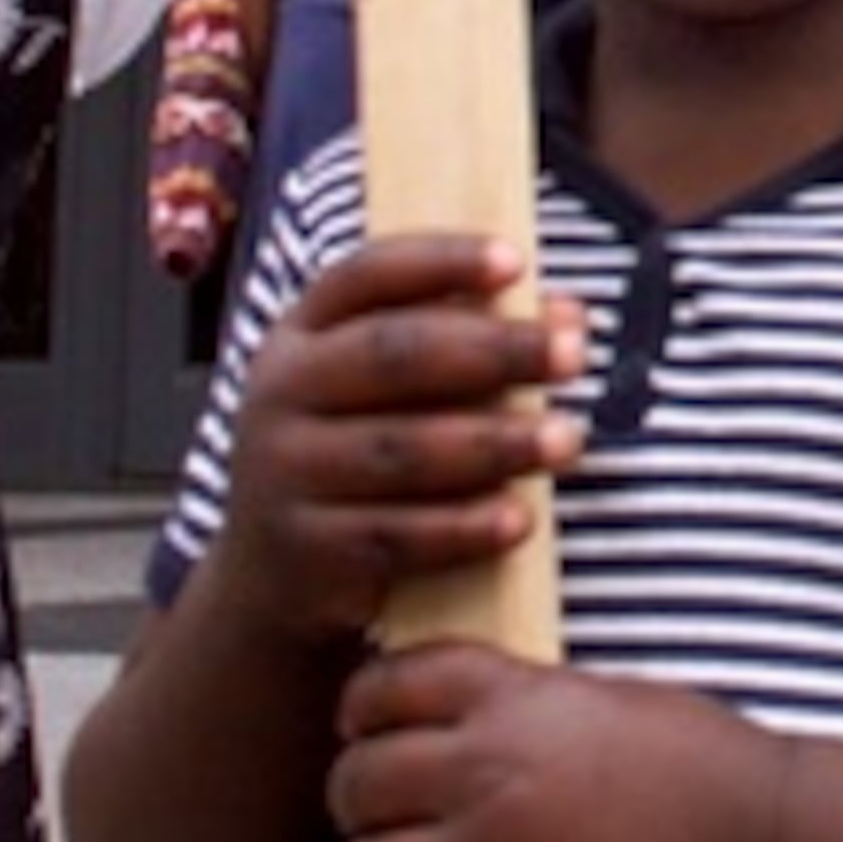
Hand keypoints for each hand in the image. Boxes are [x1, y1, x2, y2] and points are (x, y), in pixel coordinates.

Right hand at [208, 232, 585, 649]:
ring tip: (567, 439)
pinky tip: (521, 517)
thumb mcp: (394, 392)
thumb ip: (474, 341)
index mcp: (302, 335)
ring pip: (401, 449)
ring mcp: (285, 473)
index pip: (367, 274)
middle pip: (393, 355)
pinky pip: (396, 534)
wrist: (269, 580)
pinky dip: (464, 527)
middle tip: (573, 354)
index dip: (442, 262)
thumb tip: (567, 315)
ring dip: (496, 442)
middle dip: (494, 350)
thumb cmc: (358, 455)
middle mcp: (281, 393)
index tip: (515, 261)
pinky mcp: (306, 551)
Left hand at [328, 641, 781, 841]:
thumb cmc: (696, 761)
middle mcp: (482, 779)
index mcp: (508, 703)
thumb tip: (445, 707)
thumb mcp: (597, 695)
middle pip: (356, 782)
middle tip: (370, 806)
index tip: (365, 723)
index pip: (385, 686)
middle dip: (355, 794)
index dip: (363, 705)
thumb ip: (514, 699)